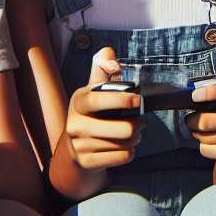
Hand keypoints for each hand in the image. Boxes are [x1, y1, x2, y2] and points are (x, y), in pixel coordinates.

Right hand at [63, 48, 143, 171]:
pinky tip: (125, 147)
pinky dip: (129, 152)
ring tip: (133, 133)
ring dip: (135, 139)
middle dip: (138, 125)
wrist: (74, 149)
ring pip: (124, 144)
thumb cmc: (92, 113)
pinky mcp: (87, 163)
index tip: (140, 100)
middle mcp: (75, 124)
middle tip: (141, 122)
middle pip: (122, 129)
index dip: (122, 100)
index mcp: (78, 101)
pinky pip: (121, 158)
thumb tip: (109, 52)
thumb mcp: (95, 90)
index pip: (98, 100)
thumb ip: (103, 67)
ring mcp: (79, 146)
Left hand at [185, 40, 215, 161]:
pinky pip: (212, 151)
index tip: (194, 96)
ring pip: (209, 138)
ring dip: (197, 134)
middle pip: (213, 120)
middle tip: (188, 120)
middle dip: (193, 121)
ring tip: (198, 130)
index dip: (212, 92)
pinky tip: (209, 141)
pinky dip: (204, 147)